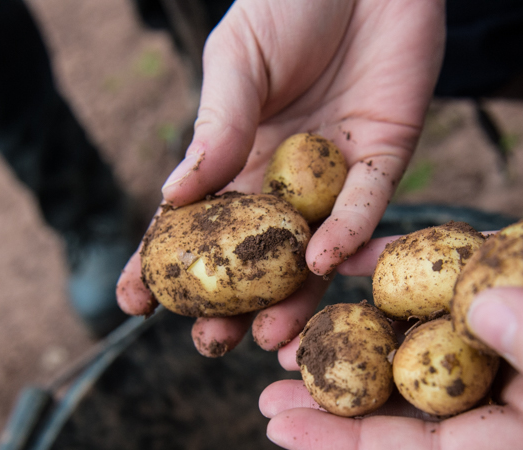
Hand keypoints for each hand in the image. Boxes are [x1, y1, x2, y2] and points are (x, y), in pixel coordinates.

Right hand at [116, 0, 444, 354]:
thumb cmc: (290, 0)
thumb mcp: (238, 59)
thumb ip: (218, 127)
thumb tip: (173, 197)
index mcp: (240, 152)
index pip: (197, 219)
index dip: (165, 263)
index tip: (134, 304)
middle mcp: (287, 176)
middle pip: (256, 255)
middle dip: (233, 302)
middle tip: (210, 343)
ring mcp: (336, 174)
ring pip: (312, 250)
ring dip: (292, 296)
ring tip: (264, 334)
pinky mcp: (387, 158)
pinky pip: (367, 206)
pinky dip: (345, 234)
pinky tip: (319, 262)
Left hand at [260, 88, 522, 449]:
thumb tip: (477, 325)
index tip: (284, 432)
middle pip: (420, 406)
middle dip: (341, 404)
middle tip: (264, 388)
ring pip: (424, 342)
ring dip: (357, 339)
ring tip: (289, 329)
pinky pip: (444, 276)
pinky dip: (395, 273)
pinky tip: (343, 265)